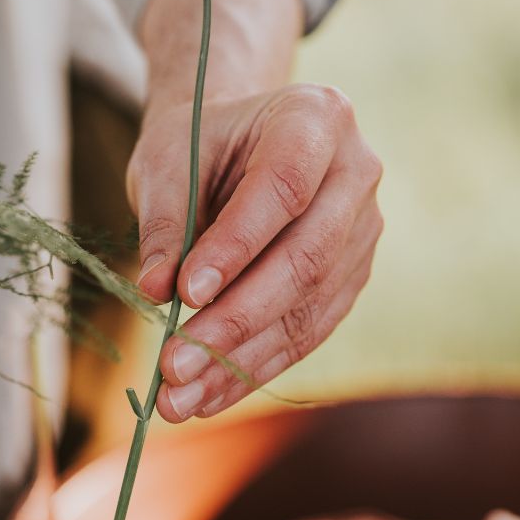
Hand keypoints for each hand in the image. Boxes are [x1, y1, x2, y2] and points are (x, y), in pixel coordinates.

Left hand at [129, 85, 382, 421]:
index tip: (184, 293)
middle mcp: (356, 172)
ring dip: (240, 360)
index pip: (283, 190)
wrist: (231, 143)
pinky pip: (306, 331)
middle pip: (306, 258)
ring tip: (178, 400)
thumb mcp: (165, 160)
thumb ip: (165, 221)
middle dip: (236, 319)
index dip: (236, 246)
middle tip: (174, 366)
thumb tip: (157, 291)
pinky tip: (205, 399)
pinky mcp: (351, 276)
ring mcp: (363, 228)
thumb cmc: (196, 143)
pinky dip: (253, 368)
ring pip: (309, 306)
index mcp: (317, 119)